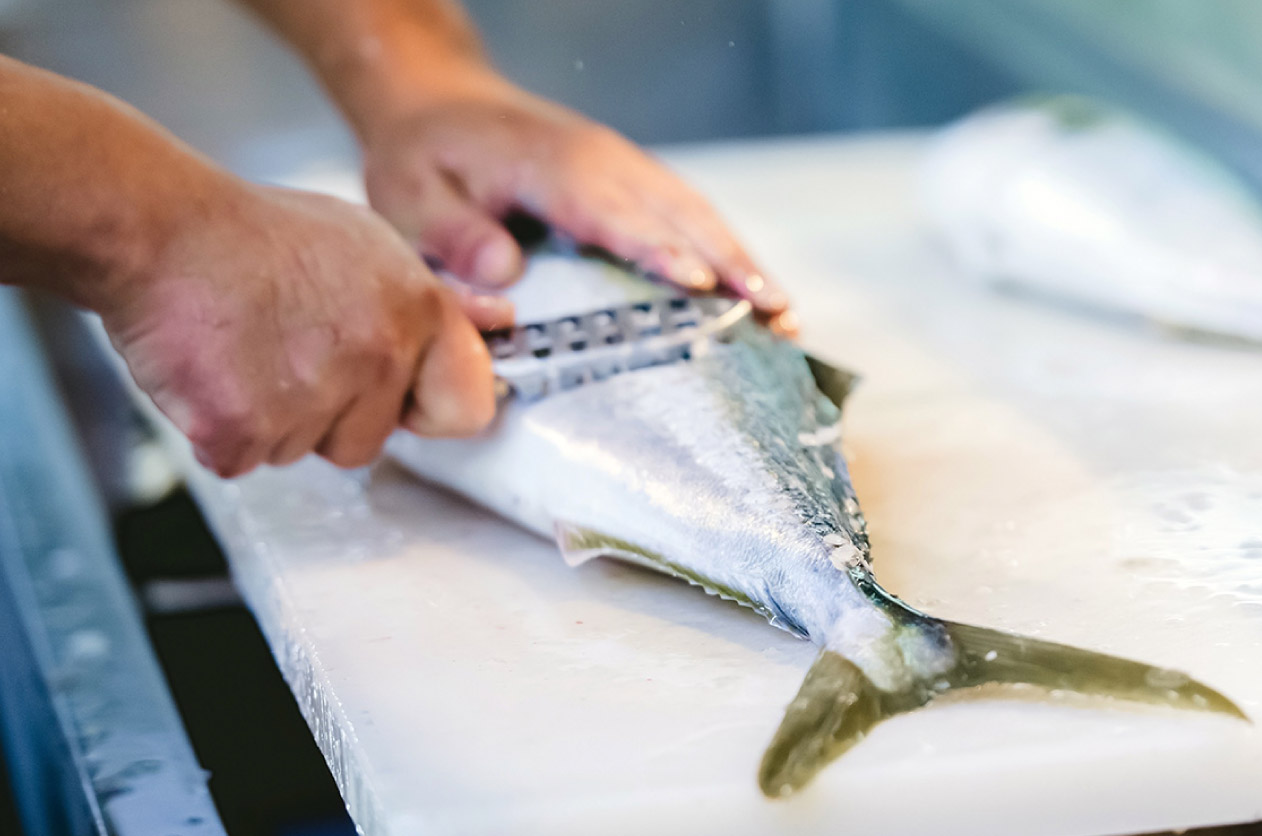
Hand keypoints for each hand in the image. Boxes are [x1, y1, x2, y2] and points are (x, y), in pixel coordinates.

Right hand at [100, 180, 495, 476]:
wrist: (158, 229)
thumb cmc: (256, 235)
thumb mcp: (367, 245)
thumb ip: (436, 300)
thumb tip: (496, 322)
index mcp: (416, 313)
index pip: (466, 408)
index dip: (425, 407)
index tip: (399, 396)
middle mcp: (375, 356)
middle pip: (368, 442)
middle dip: (330, 414)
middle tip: (289, 349)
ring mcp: (309, 397)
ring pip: (303, 451)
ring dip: (274, 420)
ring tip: (249, 350)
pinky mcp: (243, 429)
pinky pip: (244, 461)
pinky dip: (222, 432)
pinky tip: (216, 371)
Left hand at [360, 69, 796, 334]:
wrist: (440, 102)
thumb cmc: (426, 156)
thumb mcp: (408, 197)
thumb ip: (453, 236)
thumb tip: (506, 277)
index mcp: (553, 168)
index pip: (614, 212)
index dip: (657, 248)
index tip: (698, 285)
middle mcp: (602, 162)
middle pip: (680, 212)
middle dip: (732, 263)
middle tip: (776, 315)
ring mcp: (624, 167)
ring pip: (698, 213)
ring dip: (744, 259)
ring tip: (785, 314)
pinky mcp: (631, 179)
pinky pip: (688, 213)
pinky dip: (727, 249)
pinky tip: (753, 287)